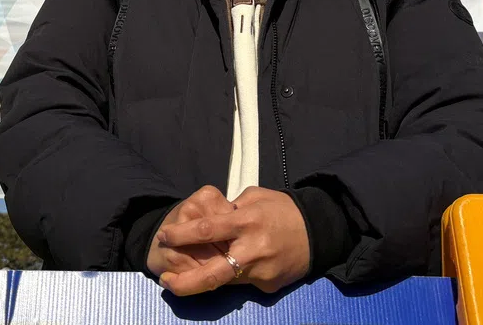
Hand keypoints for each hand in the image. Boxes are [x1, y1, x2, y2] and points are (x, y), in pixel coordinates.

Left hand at [157, 186, 309, 295]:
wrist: (319, 231)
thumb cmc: (283, 209)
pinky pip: (245, 282)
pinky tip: (241, 265)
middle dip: (185, 283)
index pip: (207, 230)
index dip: (181, 235)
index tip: (163, 237)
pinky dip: (237, 275)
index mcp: (246, 221)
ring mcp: (261, 271)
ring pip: (226, 281)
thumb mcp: (256, 197)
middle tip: (165, 283)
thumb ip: (231, 208)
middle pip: (212, 274)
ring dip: (206, 279)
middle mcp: (252, 249)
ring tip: (186, 278)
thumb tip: (211, 216)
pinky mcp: (269, 285)